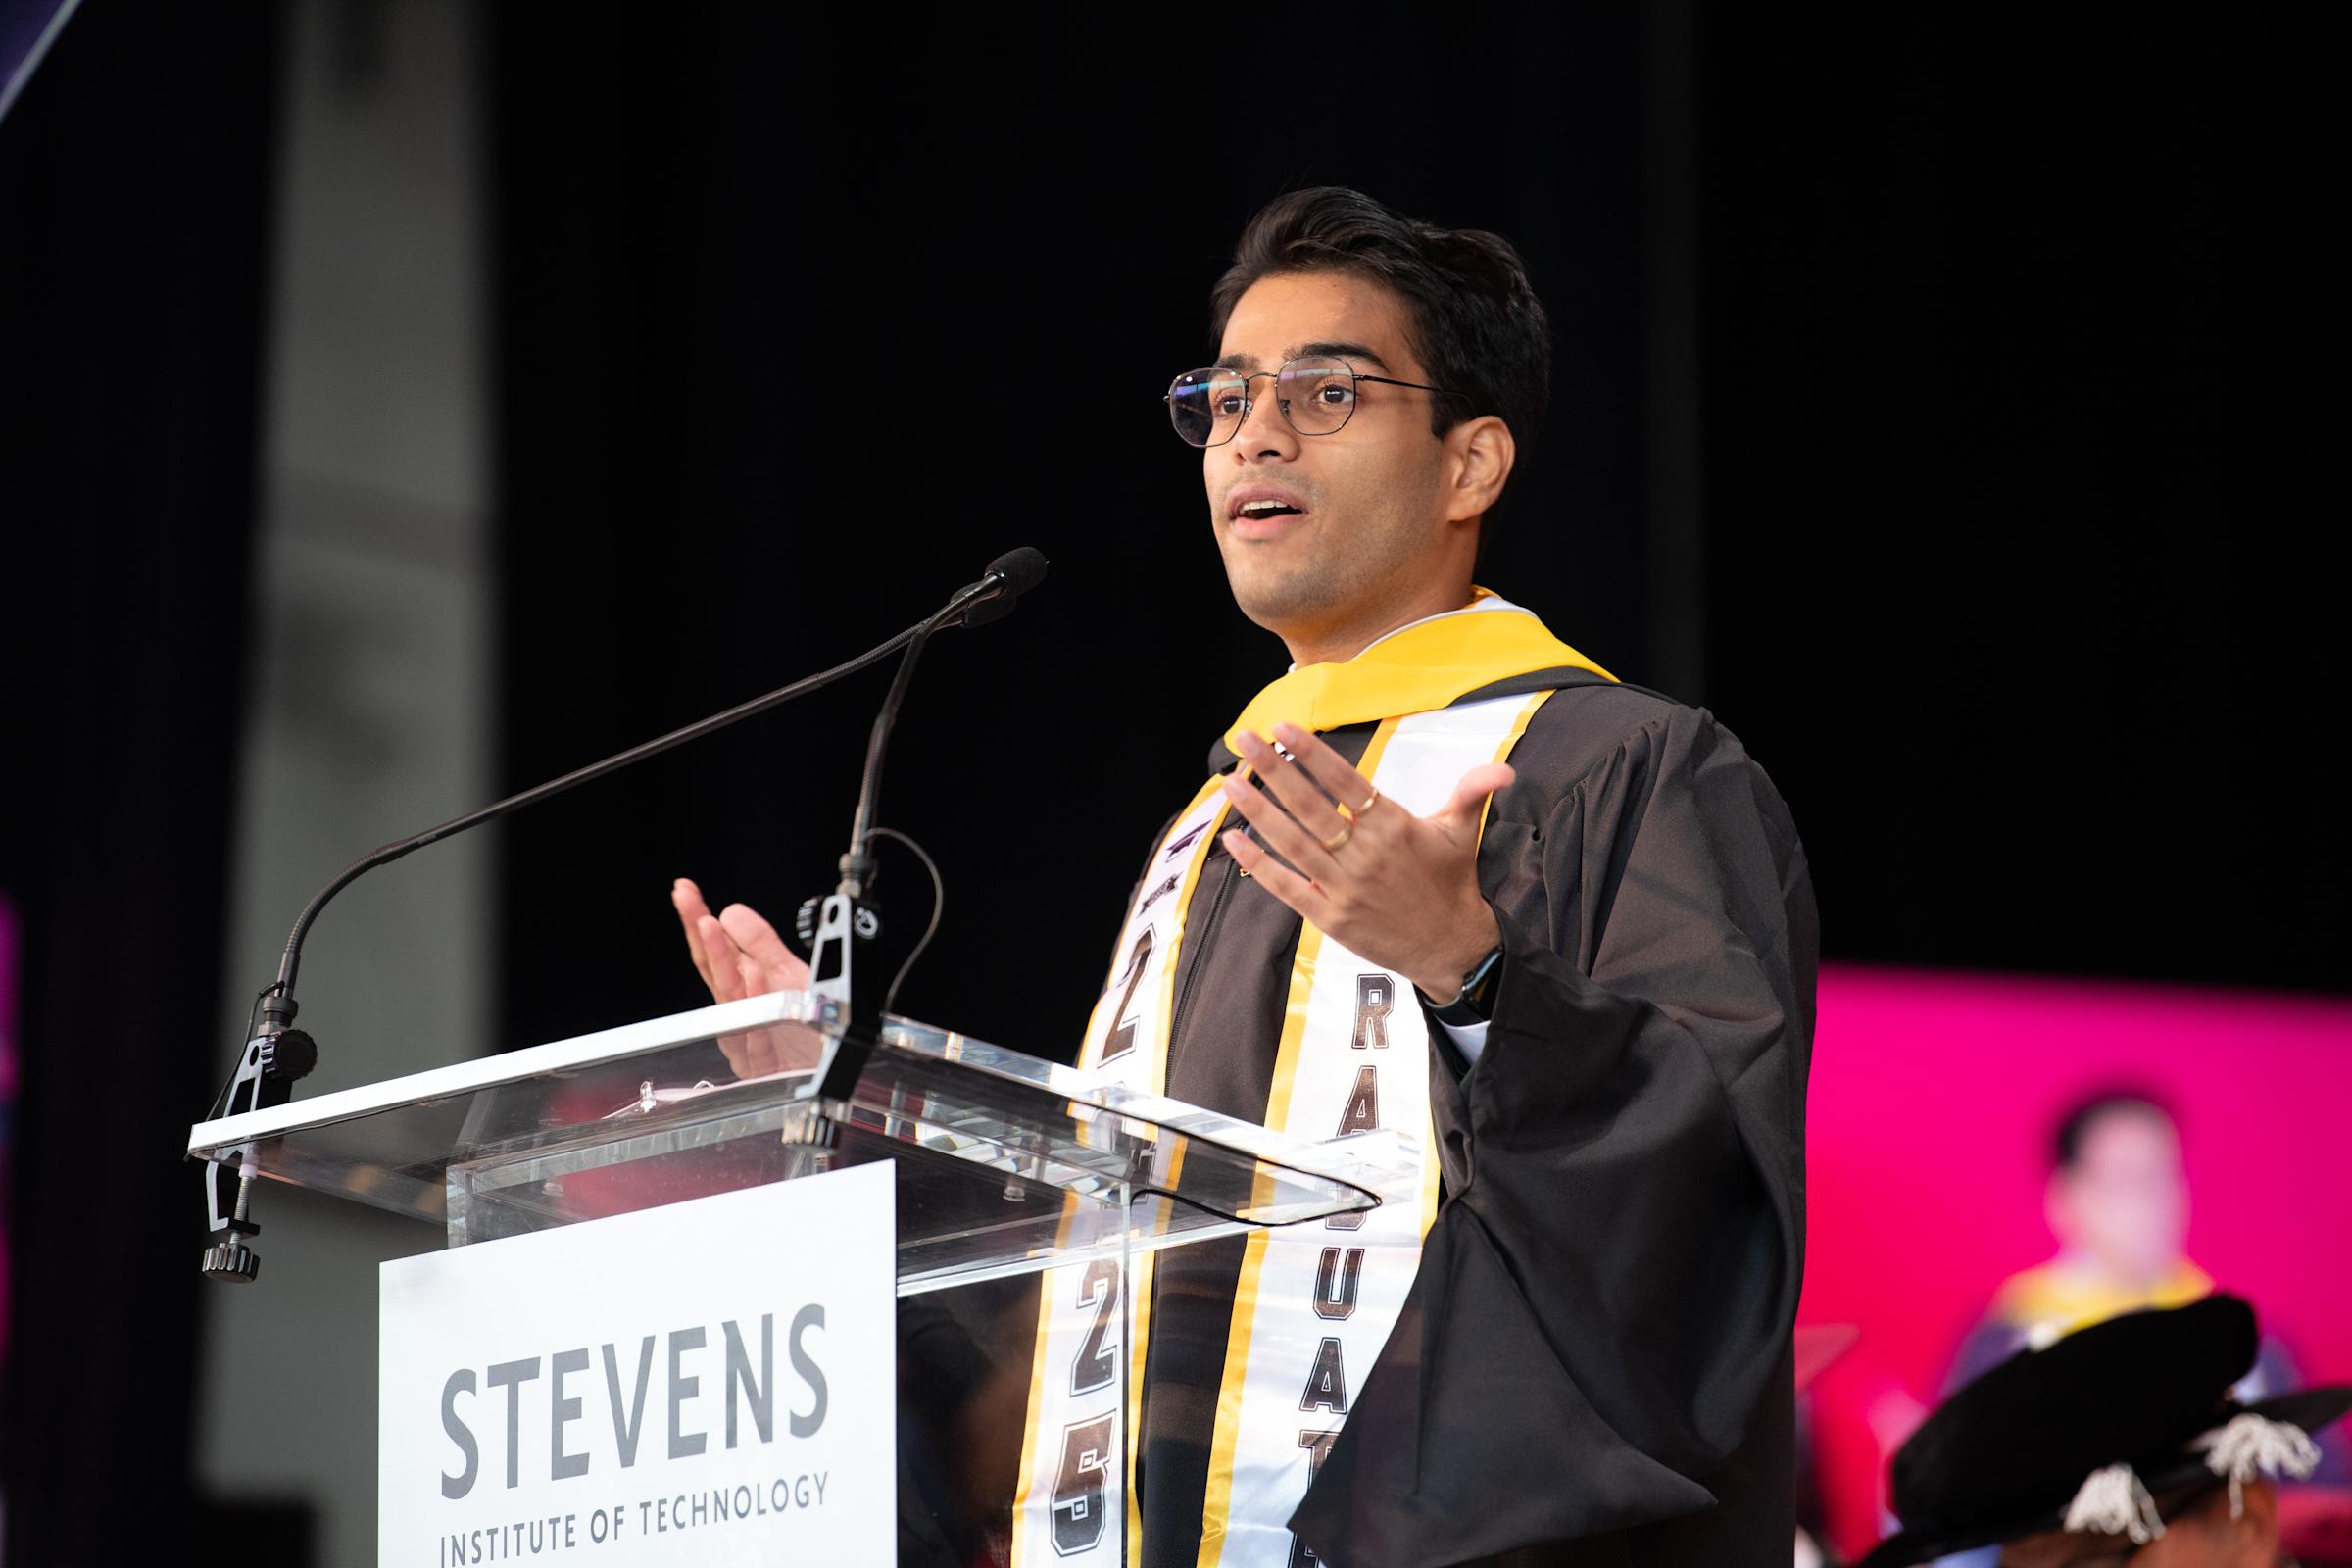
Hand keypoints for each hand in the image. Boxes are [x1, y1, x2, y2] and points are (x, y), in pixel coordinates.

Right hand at [670, 876, 820, 1078]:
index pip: (714, 948)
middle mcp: (739, 1009)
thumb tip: (730, 912)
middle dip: (698, 931)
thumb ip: (762, 945)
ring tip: (711, 927)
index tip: (685, 892)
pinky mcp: (758, 1062)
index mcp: (743, 986)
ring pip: (728, 996)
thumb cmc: (808, 1029)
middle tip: (687, 901)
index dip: (697, 918)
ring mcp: (744, 1036)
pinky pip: (754, 1029)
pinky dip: (754, 1003)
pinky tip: (752, 977)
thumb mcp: (790, 975)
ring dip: (721, 960)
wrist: (830, 1070)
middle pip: (712, 967)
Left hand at [1218, 722, 1505, 1000]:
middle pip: (1311, 806)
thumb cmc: (1451, 883)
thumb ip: (1473, 791)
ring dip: (1258, 810)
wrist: (1451, 947)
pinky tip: (1235, 839)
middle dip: (1272, 770)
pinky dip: (1259, 864)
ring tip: (1230, 781)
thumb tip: (1504, 770)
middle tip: (1243, 741)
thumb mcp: (1461, 832)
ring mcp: (1346, 888)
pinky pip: (1288, 887)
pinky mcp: (1332, 918)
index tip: (1283, 729)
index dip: (1311, 754)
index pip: (1345, 780)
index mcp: (1393, 826)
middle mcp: (1366, 854)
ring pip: (1293, 842)